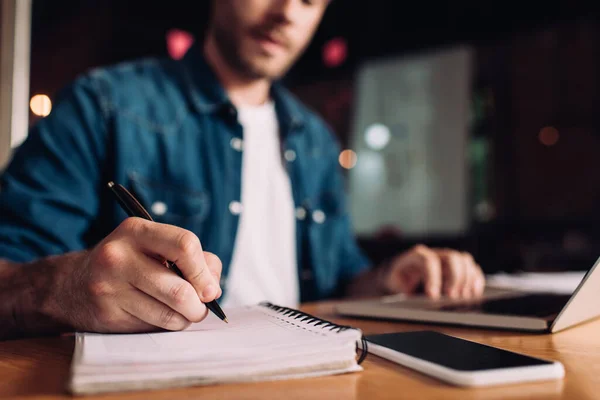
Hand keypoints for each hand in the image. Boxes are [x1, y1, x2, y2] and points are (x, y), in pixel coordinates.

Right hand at [44, 217, 221, 332]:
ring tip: (181, 312)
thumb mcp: (157, 247)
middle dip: (199, 306)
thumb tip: (213, 289)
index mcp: (137, 230)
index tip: (210, 289)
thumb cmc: (131, 263)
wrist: (73, 285)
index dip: (204, 271)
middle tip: (199, 308)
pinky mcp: (107, 314)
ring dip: (185, 319)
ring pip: (169, 314)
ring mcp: (109, 287)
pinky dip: (165, 325)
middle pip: (180, 290)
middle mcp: (118, 256)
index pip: (185, 245)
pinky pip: (153, 327)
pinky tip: (156, 315)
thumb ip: (194, 259)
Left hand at [381, 245, 484, 298]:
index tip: (433, 296)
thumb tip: (417, 296)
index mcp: (417, 255)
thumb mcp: (395, 282)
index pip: (429, 261)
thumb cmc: (399, 278)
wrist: (402, 272)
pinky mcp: (457, 265)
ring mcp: (448, 257)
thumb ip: (404, 287)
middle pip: (452, 257)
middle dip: (455, 278)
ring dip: (467, 279)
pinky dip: (476, 279)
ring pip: (464, 260)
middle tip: (453, 297)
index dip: (433, 278)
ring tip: (465, 297)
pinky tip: (474, 293)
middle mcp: (435, 253)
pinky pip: (472, 267)